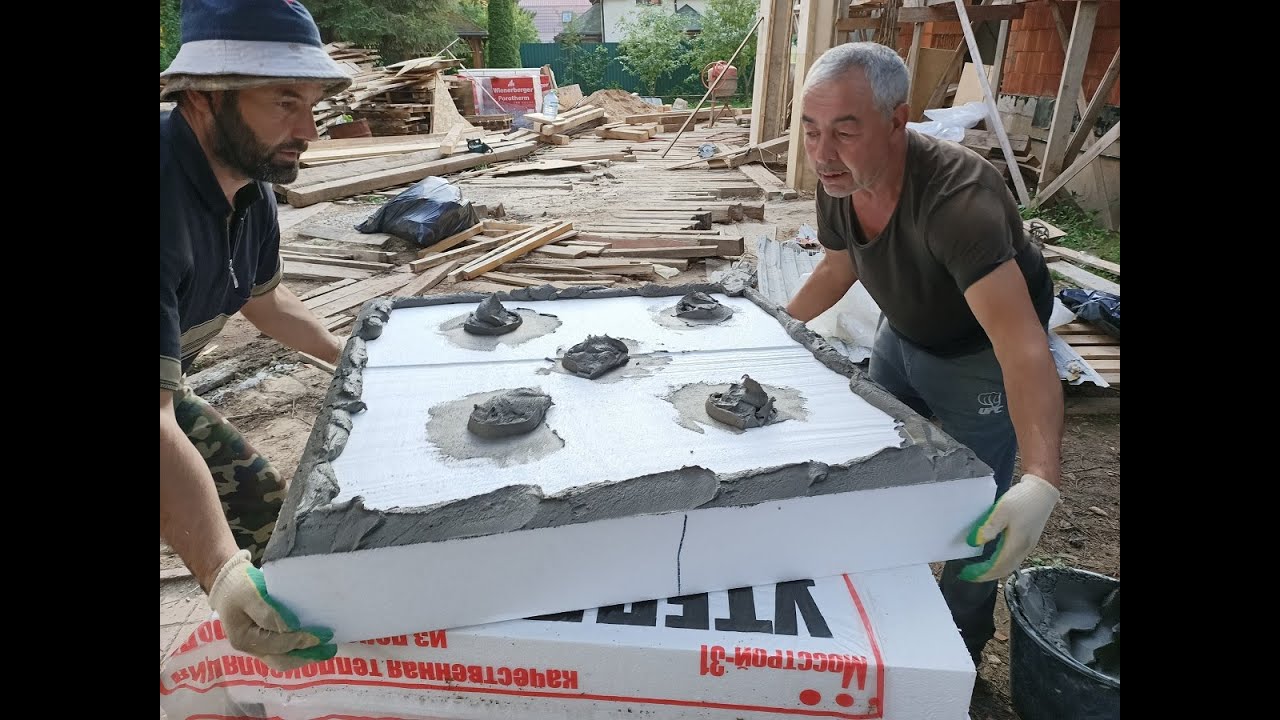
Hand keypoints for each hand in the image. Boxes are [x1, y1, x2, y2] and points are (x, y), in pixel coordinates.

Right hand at [208, 550, 336, 669]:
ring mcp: (256, 647)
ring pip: (282, 660)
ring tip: (325, 650)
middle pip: (280, 661)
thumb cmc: (239, 586)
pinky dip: (297, 651)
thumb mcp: (251, 595)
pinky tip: (312, 644)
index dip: (300, 641)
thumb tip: (291, 628)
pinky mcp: (263, 642)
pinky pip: (281, 652)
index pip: (277, 645)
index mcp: (244, 639)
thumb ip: (269, 613)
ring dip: (304, 656)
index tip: (321, 636)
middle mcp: (250, 649)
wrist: (227, 583)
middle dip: (306, 657)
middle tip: (328, 650)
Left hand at [958, 474, 1059, 582]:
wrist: (1042, 490)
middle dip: (986, 575)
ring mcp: (1028, 545)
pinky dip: (1001, 562)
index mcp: (1017, 544)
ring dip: (994, 570)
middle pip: (1004, 569)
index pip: (997, 566)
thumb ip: (989, 527)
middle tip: (969, 574)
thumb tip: (974, 543)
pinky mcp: (1028, 540)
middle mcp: (1024, 548)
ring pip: (1010, 565)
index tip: (966, 574)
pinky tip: (994, 558)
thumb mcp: (1002, 510)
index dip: (981, 573)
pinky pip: (1013, 558)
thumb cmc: (1022, 499)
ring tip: (979, 569)